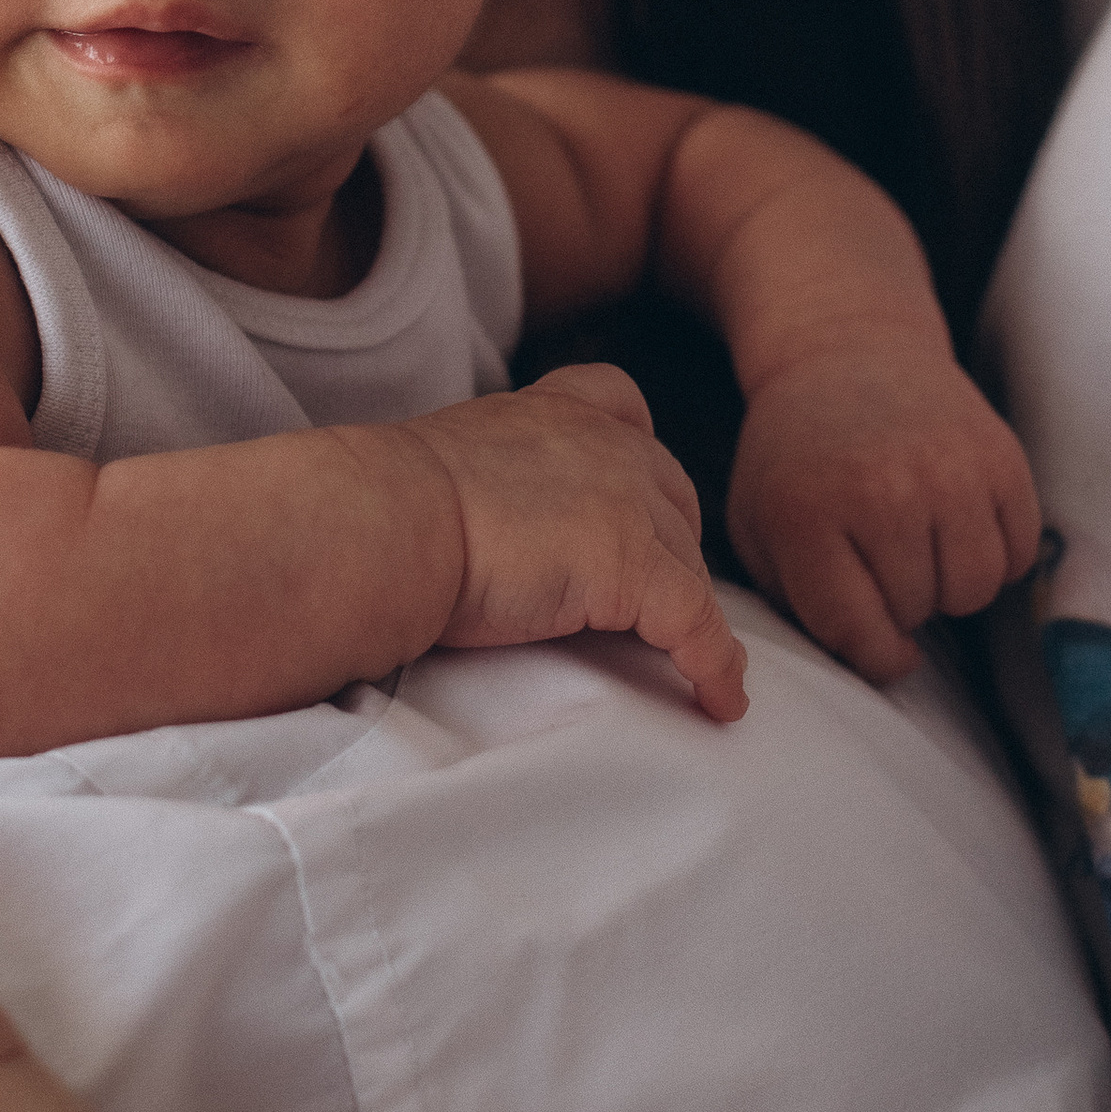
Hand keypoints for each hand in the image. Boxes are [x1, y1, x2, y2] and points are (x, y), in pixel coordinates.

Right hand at [402, 365, 748, 720]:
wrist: (390, 523)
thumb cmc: (392, 508)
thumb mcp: (451, 464)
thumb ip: (493, 479)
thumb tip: (479, 527)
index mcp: (553, 412)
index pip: (622, 408)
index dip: (639, 455)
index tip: (640, 498)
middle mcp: (606, 444)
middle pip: (671, 498)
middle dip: (668, 548)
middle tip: (649, 606)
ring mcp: (629, 503)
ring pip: (688, 566)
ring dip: (689, 614)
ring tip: (694, 666)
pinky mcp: (637, 566)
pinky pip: (697, 625)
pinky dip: (715, 666)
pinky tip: (720, 703)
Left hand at [725, 346, 1040, 686]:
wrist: (850, 350)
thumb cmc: (797, 456)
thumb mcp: (759, 523)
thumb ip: (791, 600)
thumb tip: (854, 668)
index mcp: (808, 514)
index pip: (859, 633)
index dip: (874, 656)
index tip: (878, 644)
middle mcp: (882, 491)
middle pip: (918, 612)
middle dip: (901, 604)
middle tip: (883, 561)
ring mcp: (949, 470)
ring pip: (975, 591)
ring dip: (948, 584)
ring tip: (918, 546)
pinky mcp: (1002, 456)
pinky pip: (1018, 554)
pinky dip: (993, 553)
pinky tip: (954, 521)